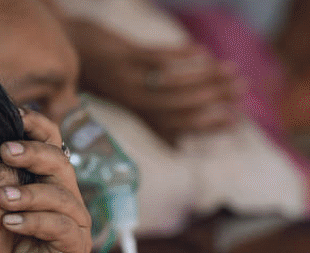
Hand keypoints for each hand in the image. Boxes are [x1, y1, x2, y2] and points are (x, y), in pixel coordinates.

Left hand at [0, 108, 91, 252]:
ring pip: (62, 196)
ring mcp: (74, 226)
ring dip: (30, 192)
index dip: (38, 126)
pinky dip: (35, 222)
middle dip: (32, 152)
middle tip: (4, 150)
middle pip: (60, 162)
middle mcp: (66, 201)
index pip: (52, 144)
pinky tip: (10, 223)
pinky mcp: (75, 251)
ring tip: (1, 197)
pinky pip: (61, 228)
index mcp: (48, 185)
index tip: (12, 115)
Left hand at [66, 18, 241, 144]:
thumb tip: (179, 144)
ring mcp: (129, 77)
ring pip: (174, 82)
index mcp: (137, 114)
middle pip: (181, 104)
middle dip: (215, 97)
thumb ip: (152, 121)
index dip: (206, 125)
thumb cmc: (101, 76)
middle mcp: (134, 100)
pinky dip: (184, 55)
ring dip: (206, 76)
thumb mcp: (126, 103)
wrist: (68, 52)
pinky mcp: (125, 54)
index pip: (178, 126)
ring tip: (231, 70)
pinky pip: (160, 57)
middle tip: (242, 89)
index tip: (234, 120)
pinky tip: (203, 52)